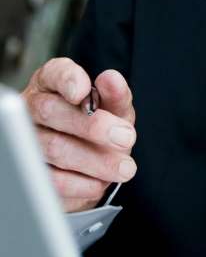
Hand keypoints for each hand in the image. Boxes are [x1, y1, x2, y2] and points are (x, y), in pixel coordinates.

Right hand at [23, 60, 136, 210]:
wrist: (91, 168)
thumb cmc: (101, 128)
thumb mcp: (115, 110)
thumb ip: (115, 95)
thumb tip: (111, 78)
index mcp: (53, 84)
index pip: (54, 73)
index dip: (67, 80)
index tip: (84, 91)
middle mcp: (34, 108)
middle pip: (51, 111)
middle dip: (93, 126)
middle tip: (126, 138)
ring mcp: (28, 141)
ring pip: (54, 148)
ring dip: (95, 160)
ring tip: (124, 168)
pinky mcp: (32, 173)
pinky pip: (52, 180)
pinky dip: (82, 183)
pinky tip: (100, 182)